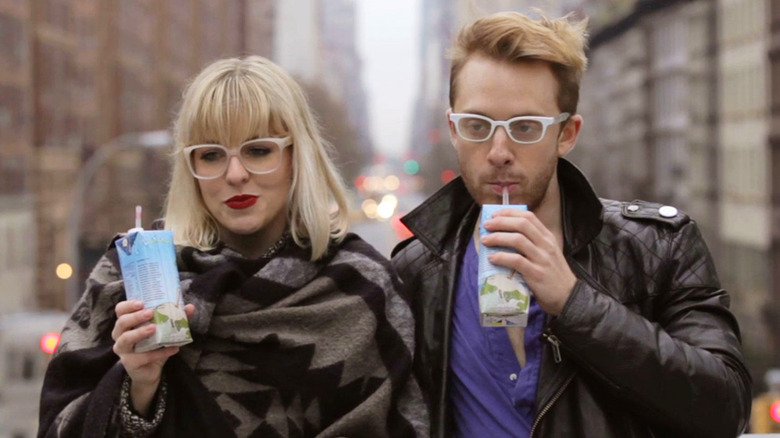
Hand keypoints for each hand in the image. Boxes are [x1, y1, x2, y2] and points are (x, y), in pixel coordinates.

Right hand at [112, 300, 194, 414]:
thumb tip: (190, 307)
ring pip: (126, 339)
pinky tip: (174, 349)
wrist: (151, 371)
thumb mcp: (164, 330)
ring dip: (140, 332)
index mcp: (126, 323)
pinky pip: (143, 357)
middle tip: (150, 313)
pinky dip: (160, 353)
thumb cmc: (154, 346)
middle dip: (135, 317)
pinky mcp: (130, 363)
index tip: (141, 302)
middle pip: (122, 323)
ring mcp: (123, 350)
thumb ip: (175, 318)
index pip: (120, 310)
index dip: (128, 305)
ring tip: (154, 328)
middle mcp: (120, 335)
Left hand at [481, 209, 576, 314]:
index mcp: (548, 237)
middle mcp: (546, 245)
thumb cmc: (553, 275)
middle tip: (486, 225)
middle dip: (501, 222)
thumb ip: (532, 243)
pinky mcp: (536, 274)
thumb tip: (504, 236)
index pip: (529, 217)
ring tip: (485, 240)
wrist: (568, 296)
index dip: (509, 213)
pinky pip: (516, 261)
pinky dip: (502, 257)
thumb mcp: (547, 253)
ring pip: (518, 240)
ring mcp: (542, 259)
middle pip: (522, 225)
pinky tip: (492, 258)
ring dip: (498, 237)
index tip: (494, 214)